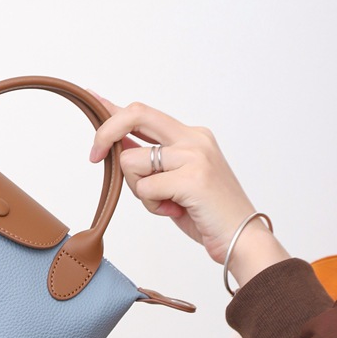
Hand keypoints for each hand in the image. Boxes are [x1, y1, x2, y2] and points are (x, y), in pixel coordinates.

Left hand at [89, 97, 288, 286]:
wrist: (243, 238)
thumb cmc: (207, 212)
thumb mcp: (174, 179)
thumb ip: (149, 160)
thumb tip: (116, 146)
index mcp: (191, 136)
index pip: (143, 113)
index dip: (113, 108)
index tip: (93, 99)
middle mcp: (194, 138)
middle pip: (135, 115)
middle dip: (105, 133)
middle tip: (94, 157)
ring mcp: (194, 156)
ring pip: (131, 161)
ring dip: (138, 189)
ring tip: (165, 202)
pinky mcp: (192, 178)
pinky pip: (145, 188)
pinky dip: (151, 205)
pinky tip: (174, 210)